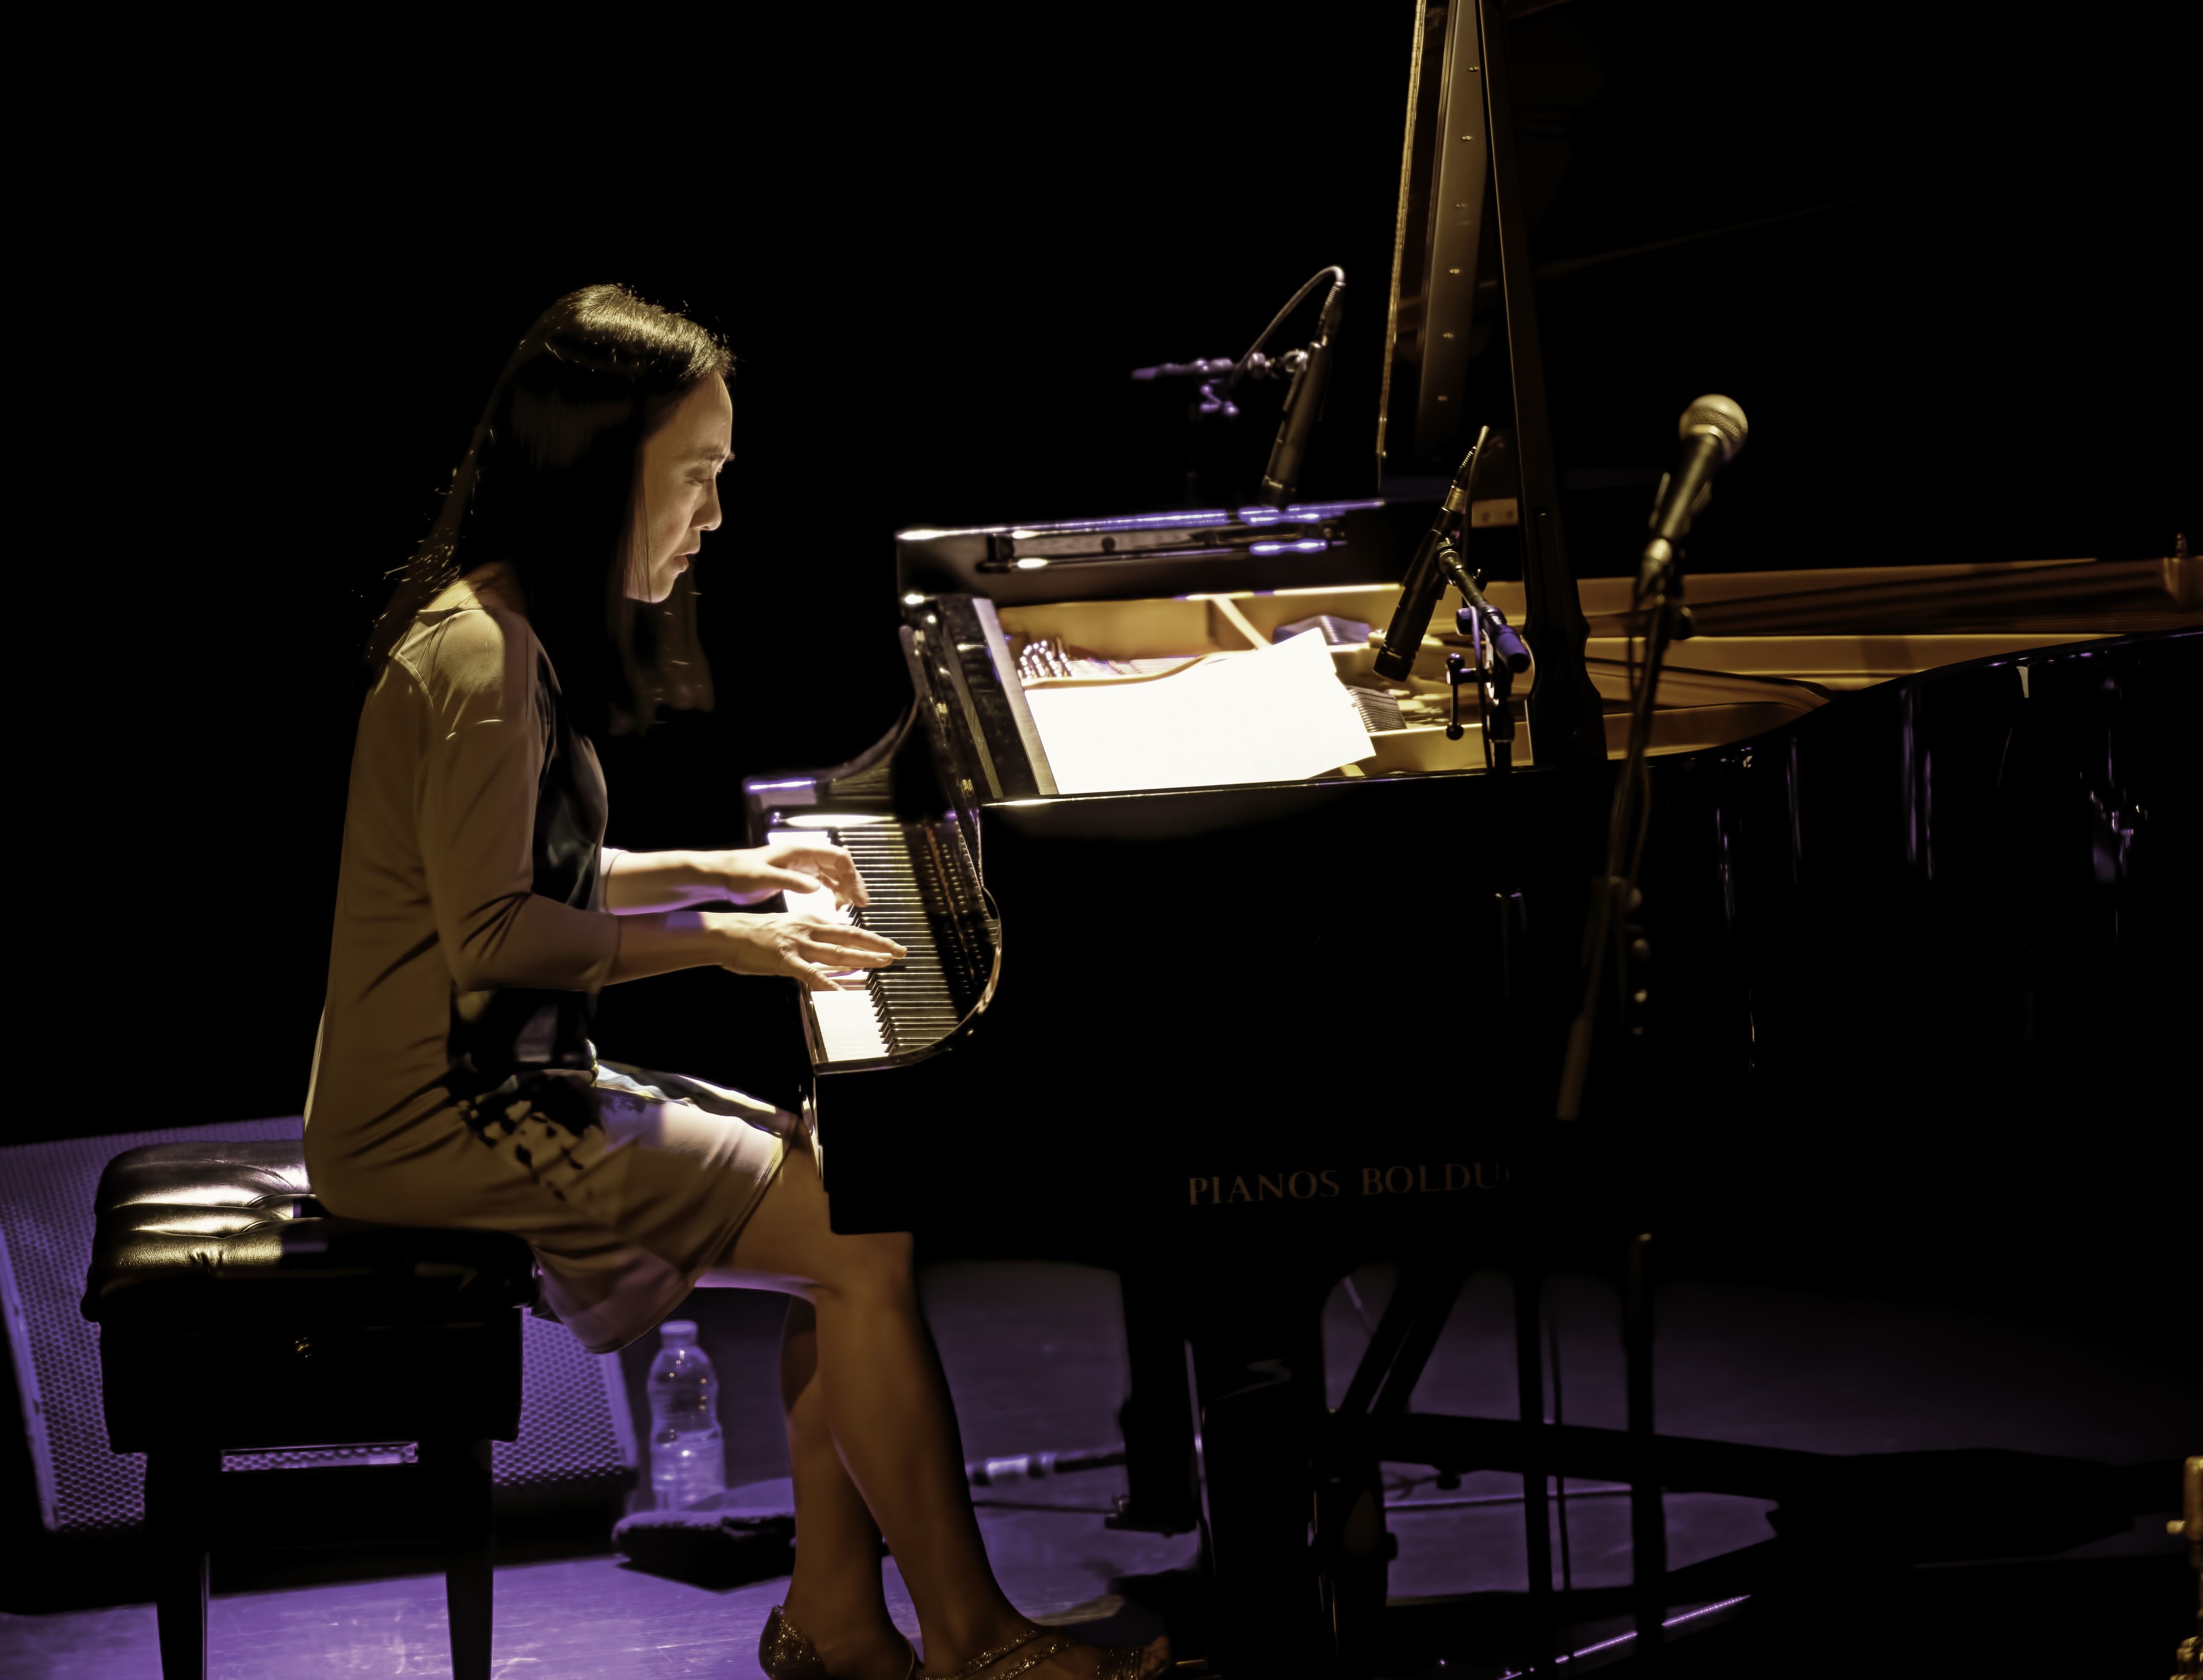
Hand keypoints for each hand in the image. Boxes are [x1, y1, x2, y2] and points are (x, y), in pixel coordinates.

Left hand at [710, 838, 870, 908]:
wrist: (722, 876)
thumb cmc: (739, 873)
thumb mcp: (765, 878)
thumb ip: (791, 881)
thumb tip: (817, 887)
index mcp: (799, 851)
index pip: (837, 857)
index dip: (851, 874)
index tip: (857, 894)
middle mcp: (803, 856)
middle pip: (839, 866)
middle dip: (853, 883)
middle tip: (861, 904)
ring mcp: (801, 866)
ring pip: (833, 874)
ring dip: (844, 889)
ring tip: (850, 907)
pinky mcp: (796, 877)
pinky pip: (823, 882)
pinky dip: (833, 893)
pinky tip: (835, 906)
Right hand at [710, 911, 904, 991]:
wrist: (728, 933)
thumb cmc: (755, 934)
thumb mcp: (789, 929)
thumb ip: (813, 941)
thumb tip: (832, 951)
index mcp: (810, 922)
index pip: (847, 930)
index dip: (871, 938)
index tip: (889, 945)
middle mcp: (808, 930)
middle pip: (850, 938)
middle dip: (878, 945)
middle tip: (899, 952)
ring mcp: (797, 944)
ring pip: (836, 952)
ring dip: (862, 958)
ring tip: (882, 963)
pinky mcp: (783, 959)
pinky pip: (807, 972)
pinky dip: (823, 980)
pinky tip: (837, 988)